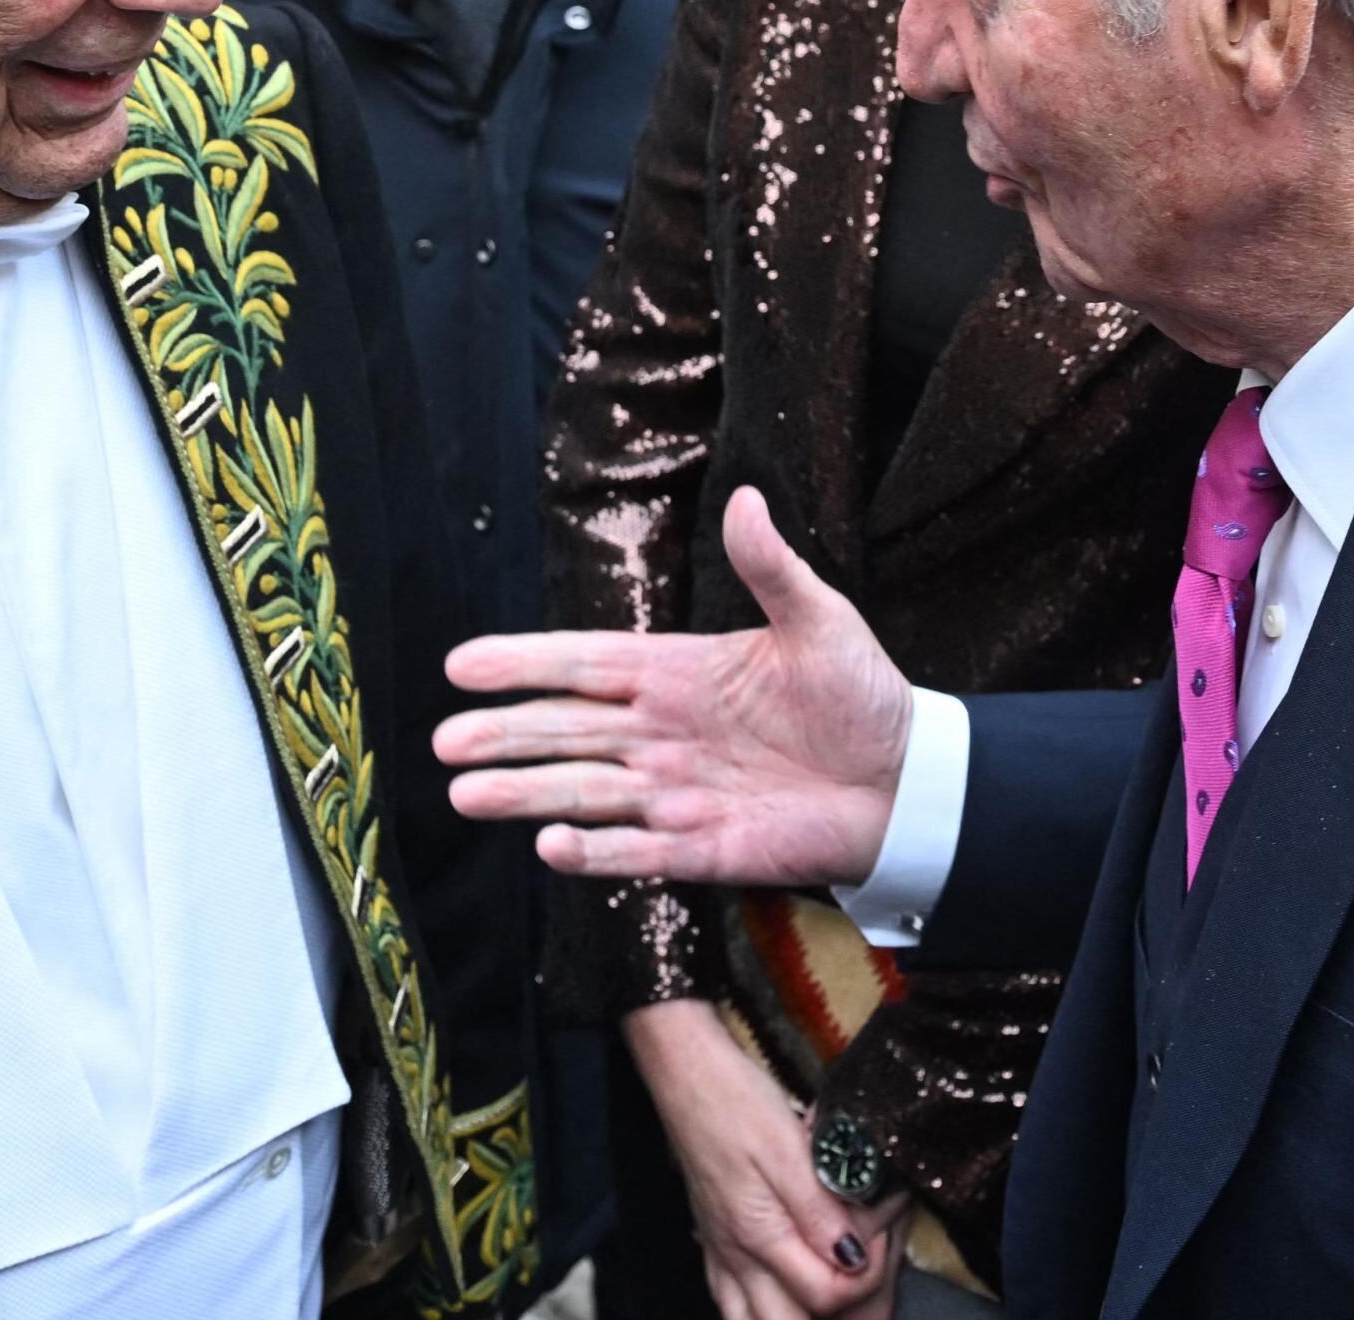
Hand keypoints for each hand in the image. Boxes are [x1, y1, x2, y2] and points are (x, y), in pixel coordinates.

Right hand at [437, 486, 913, 885]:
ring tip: (465, 794)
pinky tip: (548, 845)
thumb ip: (772, 567)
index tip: (462, 664)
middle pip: (565, 731)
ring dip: (525, 794)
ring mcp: (674, 793)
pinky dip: (592, 853)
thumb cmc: (863, 697)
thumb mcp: (820, 620)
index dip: (522, 664)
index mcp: (676, 673)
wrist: (908, 784)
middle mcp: (660, 733)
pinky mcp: (700, 849)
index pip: (582, 664)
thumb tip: (746, 498)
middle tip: (445, 740)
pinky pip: (634, 852)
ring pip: (582, 792)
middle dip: (504, 735)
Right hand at [628, 1000, 904, 1318]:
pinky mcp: (712, 1239)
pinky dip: (757, 1309)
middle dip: (829, 1315)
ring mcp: (720, 1251)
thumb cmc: (735, 1101)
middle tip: (857, 1280)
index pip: (826, 1296)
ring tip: (817, 1298)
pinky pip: (729, 1299)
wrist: (686, 1073)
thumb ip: (820, 1210)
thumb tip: (855, 1260)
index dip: (865, 1277)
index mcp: (759, 1235)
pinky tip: (776, 1292)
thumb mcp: (788, 1147)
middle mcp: (736, 1255)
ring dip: (788, 1319)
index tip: (880, 1238)